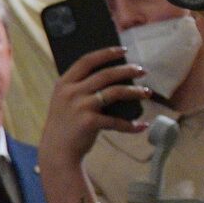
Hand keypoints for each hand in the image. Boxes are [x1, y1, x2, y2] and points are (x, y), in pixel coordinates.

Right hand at [38, 47, 149, 177]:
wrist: (57, 152)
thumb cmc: (65, 125)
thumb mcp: (65, 102)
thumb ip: (80, 88)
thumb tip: (113, 77)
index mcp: (64, 83)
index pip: (87, 60)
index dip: (106, 53)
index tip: (123, 51)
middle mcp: (71, 92)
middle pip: (105, 74)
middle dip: (127, 70)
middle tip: (142, 71)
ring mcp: (80, 107)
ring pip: (114, 92)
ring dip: (134, 91)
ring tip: (146, 92)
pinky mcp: (89, 123)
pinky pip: (116, 121)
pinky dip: (131, 124)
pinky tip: (141, 125)